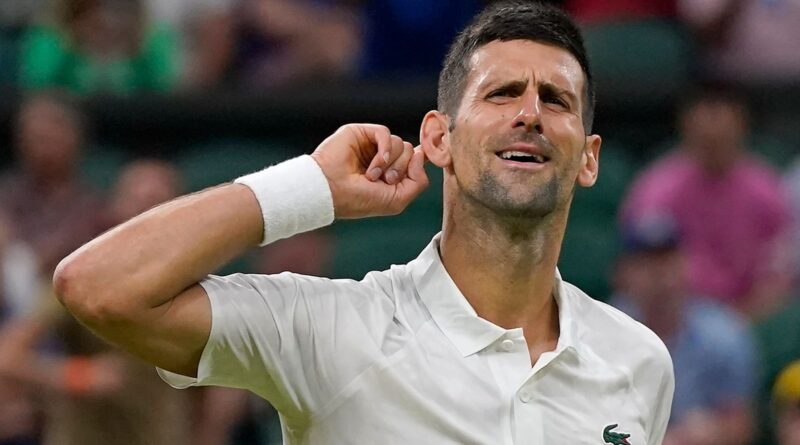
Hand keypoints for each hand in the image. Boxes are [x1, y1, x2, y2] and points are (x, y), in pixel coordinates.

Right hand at [311, 124, 428, 218]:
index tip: (420, 165)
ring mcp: (371, 145)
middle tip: (385, 180)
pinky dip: (384, 149)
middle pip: (410, 152)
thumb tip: (421, 155)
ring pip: (400, 142)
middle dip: (401, 168)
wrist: (330, 191)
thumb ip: (419, 181)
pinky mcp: (361, 133)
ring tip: (371, 175)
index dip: (420, 161)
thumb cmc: (359, 200)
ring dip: (389, 163)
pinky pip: (385, 132)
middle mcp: (382, 158)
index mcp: (390, 173)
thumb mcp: (397, 200)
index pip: (415, 160)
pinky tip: (375, 162)